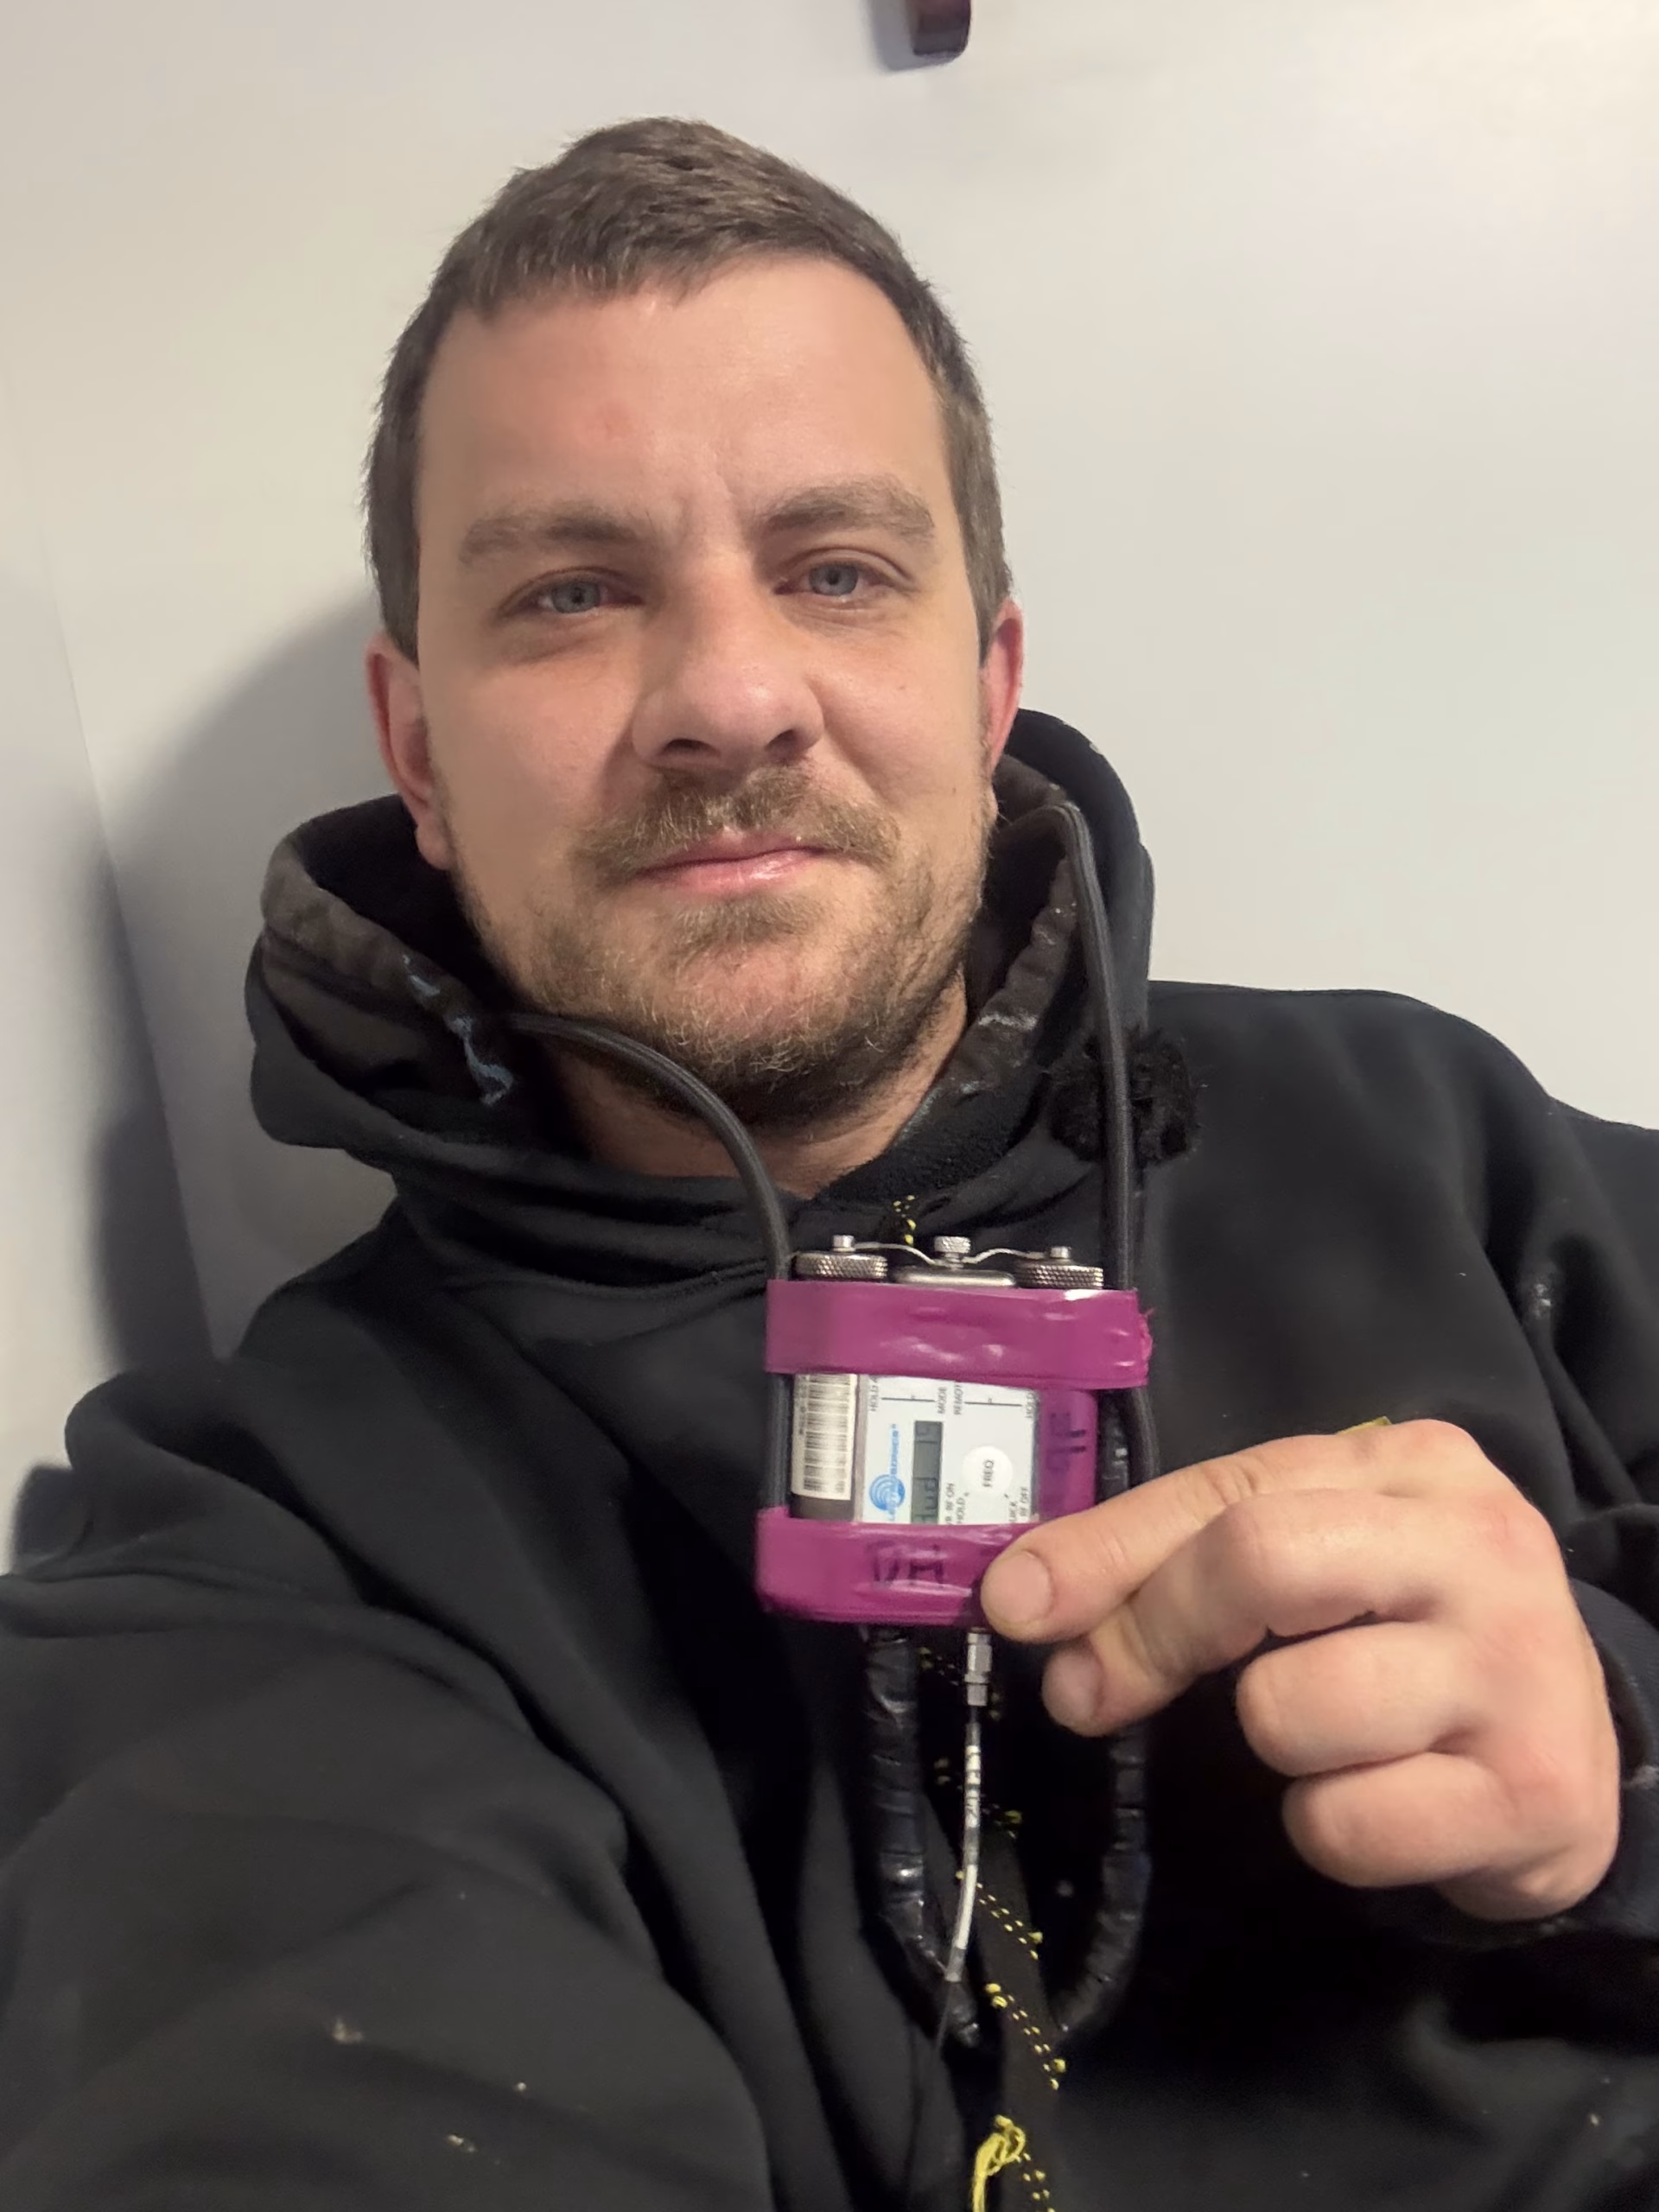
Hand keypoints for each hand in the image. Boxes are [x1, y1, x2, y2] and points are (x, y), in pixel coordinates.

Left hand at [979, 1420, 1621, 1920]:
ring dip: (1267, 1746)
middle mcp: (1478, 1545)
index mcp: (1414, 1464)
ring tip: (1325, 1737)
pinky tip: (1380, 1798)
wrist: (1569, 1744)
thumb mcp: (1314, 1554)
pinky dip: (1328, 1827)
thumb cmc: (1409, 1632)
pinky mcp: (1533, 1793)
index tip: (1014, 1604)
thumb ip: (1177, 1557)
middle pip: (1258, 1561)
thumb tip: (1024, 1602)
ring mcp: (1516, 1669)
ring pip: (1290, 1710)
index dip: (1107, 1550)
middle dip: (1151, 1635)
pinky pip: (1342, 1824)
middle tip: (1097, 1694)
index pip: (1231, 1487)